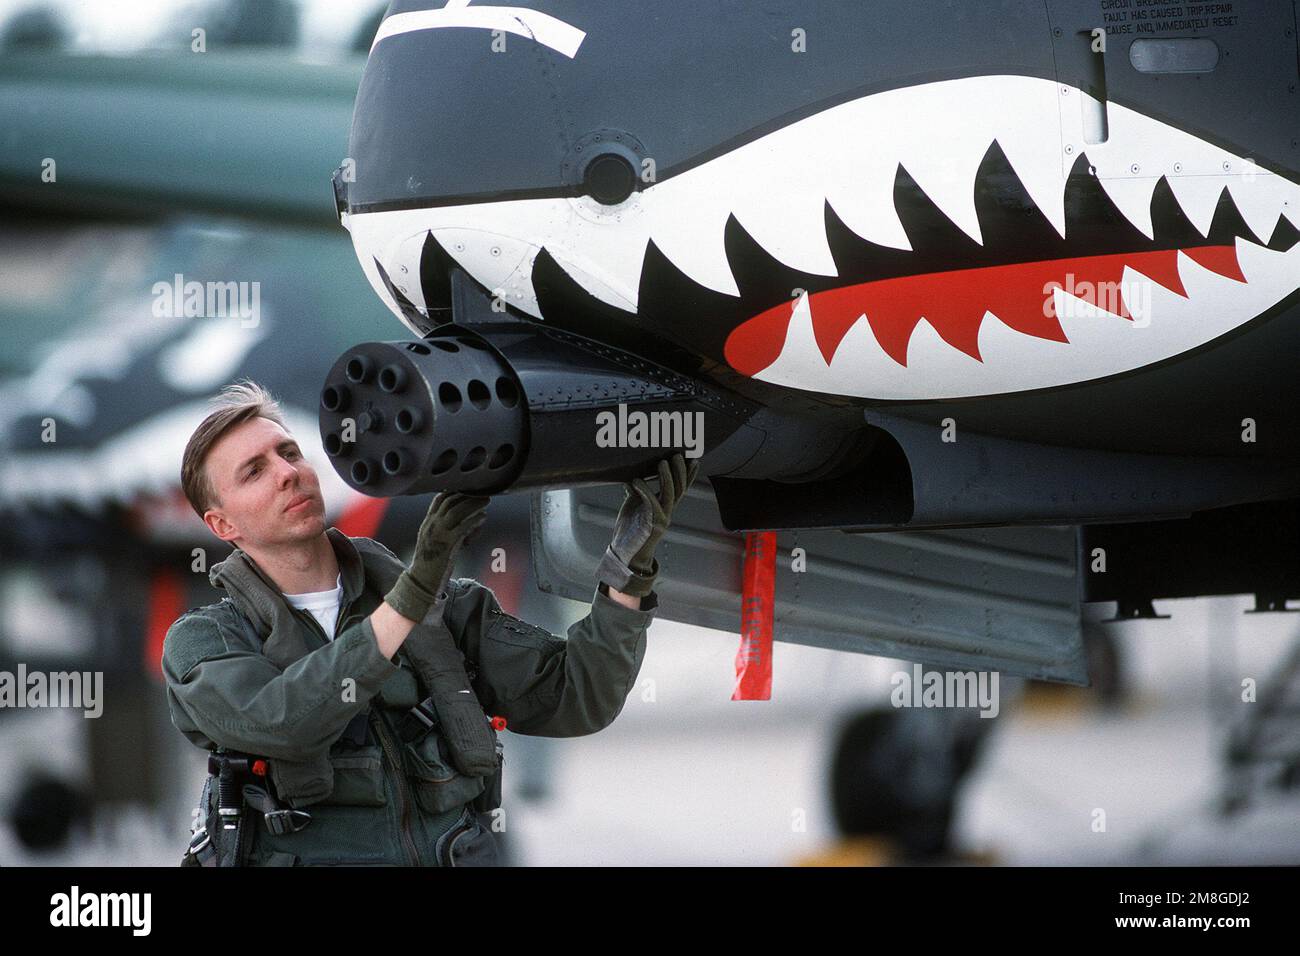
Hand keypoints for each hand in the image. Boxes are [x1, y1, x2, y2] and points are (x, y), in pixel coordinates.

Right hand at [385, 492, 489, 621]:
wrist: (421, 583)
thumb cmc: (431, 564)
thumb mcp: (436, 542)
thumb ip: (448, 531)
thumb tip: (470, 525)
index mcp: (427, 524)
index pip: (439, 500)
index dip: (455, 491)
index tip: (468, 488)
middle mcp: (431, 526)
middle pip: (450, 502)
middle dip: (467, 495)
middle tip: (482, 492)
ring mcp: (438, 535)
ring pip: (456, 511)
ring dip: (473, 504)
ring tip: (486, 501)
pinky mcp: (446, 546)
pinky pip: (462, 528)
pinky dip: (474, 520)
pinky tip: (483, 518)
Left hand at [598, 452, 698, 596]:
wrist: (626, 556)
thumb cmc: (629, 531)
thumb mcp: (632, 506)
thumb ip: (635, 492)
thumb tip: (631, 476)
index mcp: (664, 507)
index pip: (680, 487)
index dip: (688, 474)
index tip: (692, 458)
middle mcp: (667, 512)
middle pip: (679, 488)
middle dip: (680, 471)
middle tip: (678, 454)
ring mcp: (662, 519)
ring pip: (670, 495)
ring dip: (667, 477)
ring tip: (662, 462)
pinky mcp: (652, 525)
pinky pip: (651, 504)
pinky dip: (644, 491)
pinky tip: (636, 480)